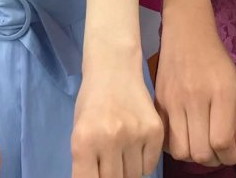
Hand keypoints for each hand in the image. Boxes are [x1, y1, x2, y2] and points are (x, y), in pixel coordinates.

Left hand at [72, 55, 163, 177]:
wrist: (114, 68)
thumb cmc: (92, 101)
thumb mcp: (80, 131)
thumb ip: (87, 163)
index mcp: (84, 140)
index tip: (98, 174)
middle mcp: (110, 138)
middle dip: (111, 176)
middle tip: (110, 160)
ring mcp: (135, 134)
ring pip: (134, 176)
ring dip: (128, 170)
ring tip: (122, 150)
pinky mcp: (155, 130)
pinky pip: (150, 165)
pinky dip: (142, 162)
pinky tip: (135, 146)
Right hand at [155, 15, 235, 166]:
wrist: (186, 34)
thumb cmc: (215, 59)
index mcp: (221, 92)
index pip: (221, 142)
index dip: (230, 156)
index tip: (232, 151)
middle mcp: (195, 98)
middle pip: (200, 152)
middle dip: (213, 159)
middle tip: (217, 149)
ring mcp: (173, 100)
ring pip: (180, 151)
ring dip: (192, 155)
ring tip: (199, 142)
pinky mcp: (158, 100)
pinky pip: (164, 138)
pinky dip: (174, 145)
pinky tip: (183, 134)